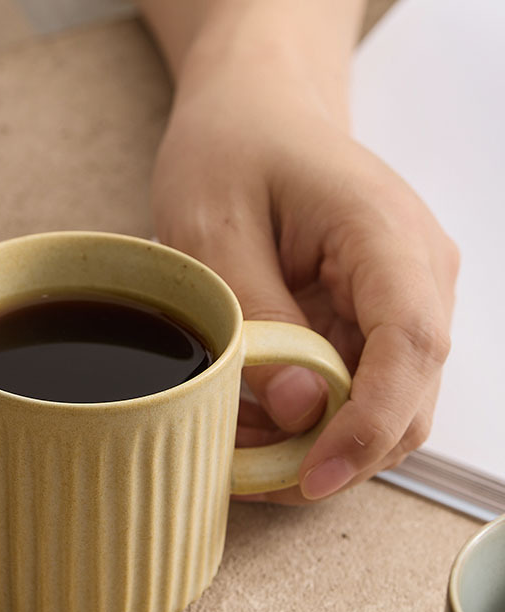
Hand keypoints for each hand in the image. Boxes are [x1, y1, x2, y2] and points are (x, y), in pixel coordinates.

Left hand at [146, 2, 457, 501]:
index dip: (366, 427)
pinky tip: (258, 420)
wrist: (255, 116)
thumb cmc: (231, 153)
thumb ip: (259, 320)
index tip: (311, 477)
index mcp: (385, 235)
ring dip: (320, 444)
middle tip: (250, 475)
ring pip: (387, 407)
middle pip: (408, 398)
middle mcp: (416, 274)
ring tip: (243, 447)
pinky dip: (313, 421)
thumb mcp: (213, 231)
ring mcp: (403, 299)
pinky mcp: (375, 318)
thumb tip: (302, 412)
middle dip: (335, 454)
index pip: (410, 347)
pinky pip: (359, 389)